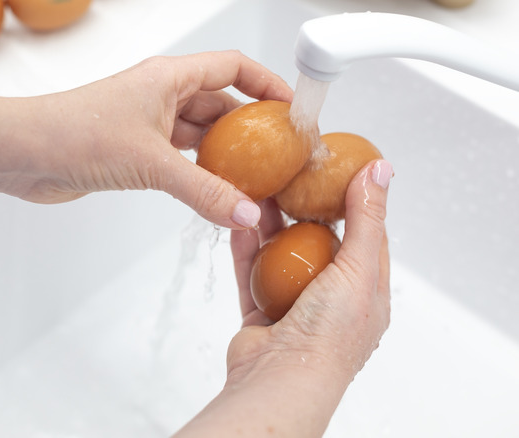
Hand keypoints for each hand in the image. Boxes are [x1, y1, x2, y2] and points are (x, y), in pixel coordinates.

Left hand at [3, 50, 292, 228]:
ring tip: (257, 179)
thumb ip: (204, 190)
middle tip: (280, 155)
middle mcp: (161, 96)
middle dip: (251, 128)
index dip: (267, 83)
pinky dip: (200, 174)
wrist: (24, 154)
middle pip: (220, 104)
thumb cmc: (74, 134)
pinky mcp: (134, 151)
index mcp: (169, 77)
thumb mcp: (152, 163)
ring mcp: (147, 123)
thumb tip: (245, 213)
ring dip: (225, 156)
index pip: (233, 67)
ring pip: (200, 135)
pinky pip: (180, 159)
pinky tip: (218, 193)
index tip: (292, 109)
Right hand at [176, 159, 391, 436]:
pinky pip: (251, 273)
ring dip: (271, 225)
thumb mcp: (360, 269)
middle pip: (318, 242)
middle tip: (292, 176)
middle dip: (305, 209)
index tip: (338, 171)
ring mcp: (294, 305)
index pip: (366, 238)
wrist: (280, 380)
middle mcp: (332, 299)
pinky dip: (246, 248)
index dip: (355, 202)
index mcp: (367, 293)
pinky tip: (240, 222)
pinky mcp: (261, 312)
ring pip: (280, 256)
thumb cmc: (329, 337)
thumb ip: (366, 219)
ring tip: (260, 191)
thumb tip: (380, 170)